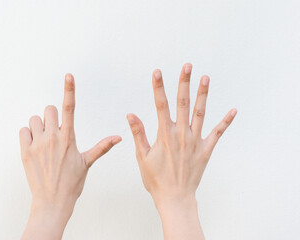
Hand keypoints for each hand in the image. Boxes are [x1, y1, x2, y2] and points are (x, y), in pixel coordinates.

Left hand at [19, 74, 121, 239]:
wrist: (52, 202)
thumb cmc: (72, 183)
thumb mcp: (87, 162)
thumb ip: (103, 146)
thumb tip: (119, 137)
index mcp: (69, 138)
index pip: (70, 108)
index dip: (70, 89)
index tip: (69, 75)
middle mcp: (52, 138)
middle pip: (49, 109)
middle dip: (53, 117)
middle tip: (56, 132)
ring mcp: (37, 144)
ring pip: (35, 119)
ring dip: (40, 126)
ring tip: (45, 141)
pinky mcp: (25, 151)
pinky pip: (23, 130)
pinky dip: (28, 134)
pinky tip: (35, 146)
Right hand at [127, 63, 236, 239]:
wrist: (175, 198)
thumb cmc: (156, 179)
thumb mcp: (142, 157)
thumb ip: (139, 133)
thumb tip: (131, 115)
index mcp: (165, 135)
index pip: (160, 105)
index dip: (158, 87)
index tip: (157, 72)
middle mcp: (182, 134)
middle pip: (183, 103)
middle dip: (184, 82)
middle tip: (187, 66)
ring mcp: (196, 141)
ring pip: (200, 113)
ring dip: (203, 94)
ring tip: (205, 78)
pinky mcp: (206, 150)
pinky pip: (217, 133)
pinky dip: (225, 121)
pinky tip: (233, 110)